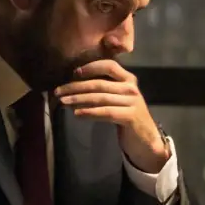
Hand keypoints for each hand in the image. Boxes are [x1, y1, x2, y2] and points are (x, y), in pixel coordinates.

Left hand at [55, 59, 169, 172]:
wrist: (145, 139)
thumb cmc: (127, 116)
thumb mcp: (119, 98)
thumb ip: (104, 89)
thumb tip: (74, 85)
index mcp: (128, 79)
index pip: (109, 66)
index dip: (91, 67)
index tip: (74, 72)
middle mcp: (131, 88)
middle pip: (99, 84)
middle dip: (76, 87)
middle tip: (58, 91)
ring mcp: (132, 102)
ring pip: (100, 98)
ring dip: (79, 100)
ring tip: (64, 102)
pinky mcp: (130, 116)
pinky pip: (106, 112)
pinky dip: (90, 113)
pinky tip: (77, 114)